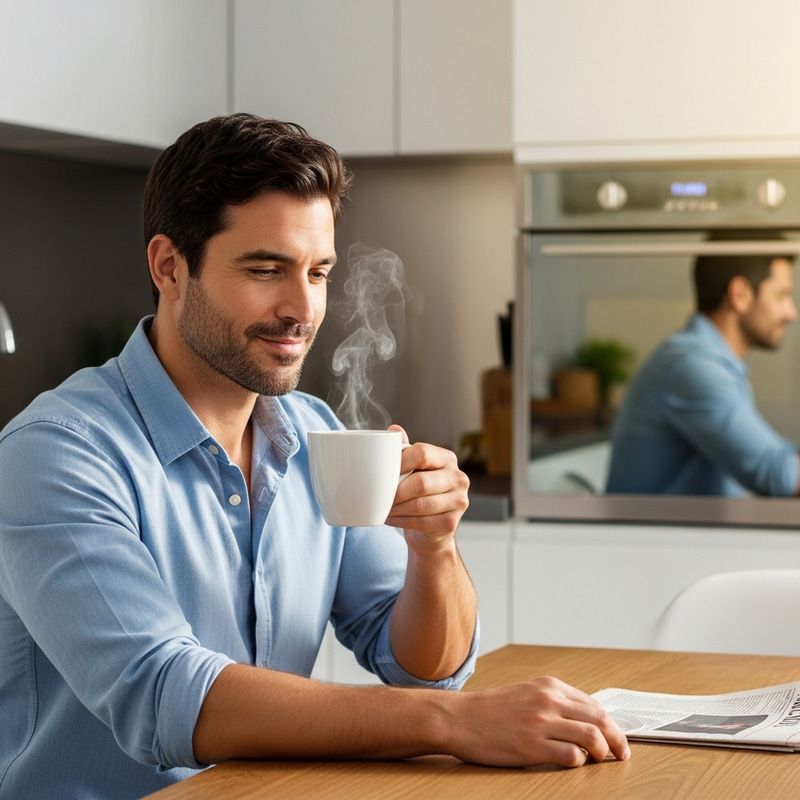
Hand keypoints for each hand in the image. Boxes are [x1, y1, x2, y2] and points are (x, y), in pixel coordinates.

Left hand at [384, 425, 469, 551]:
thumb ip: (405, 450)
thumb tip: (394, 429)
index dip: (399, 462)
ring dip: (396, 508)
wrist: (432, 528)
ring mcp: (458, 501)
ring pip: (419, 505)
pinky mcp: (452, 523)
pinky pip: (421, 522)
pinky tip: (392, 519)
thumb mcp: (413, 468)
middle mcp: (458, 478)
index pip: (422, 453)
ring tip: (383, 508)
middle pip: (420, 482)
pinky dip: (401, 521)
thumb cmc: (419, 492)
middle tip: (379, 496)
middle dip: (395, 492)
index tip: (383, 472)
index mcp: (447, 458)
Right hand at [452, 677, 630, 767]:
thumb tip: (584, 719)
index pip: (593, 704)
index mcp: (548, 686)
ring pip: (592, 737)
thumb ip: (553, 701)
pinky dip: (580, 762)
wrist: (460, 718)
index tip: (616, 737)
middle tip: (621, 753)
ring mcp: (541, 723)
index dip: (610, 723)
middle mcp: (548, 700)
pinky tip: (575, 764)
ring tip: (601, 761)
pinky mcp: (533, 746)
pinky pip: (571, 756)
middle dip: (617, 739)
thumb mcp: (525, 694)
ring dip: (603, 752)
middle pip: (600, 719)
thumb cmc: (490, 710)